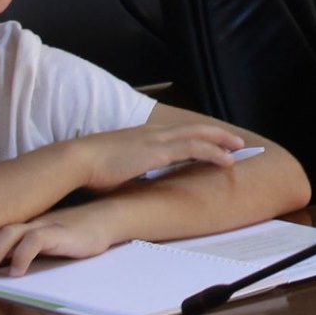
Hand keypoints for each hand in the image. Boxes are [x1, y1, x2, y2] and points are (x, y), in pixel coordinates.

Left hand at [0, 205, 113, 280]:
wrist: (107, 217)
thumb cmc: (73, 234)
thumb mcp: (42, 245)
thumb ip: (19, 253)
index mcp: (18, 227)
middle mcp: (25, 223)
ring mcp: (41, 224)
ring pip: (7, 234)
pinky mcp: (58, 230)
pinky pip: (35, 239)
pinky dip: (23, 255)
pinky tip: (19, 271)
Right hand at [74, 121, 246, 191]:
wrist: (75, 161)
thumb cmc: (89, 170)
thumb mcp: (115, 171)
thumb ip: (130, 174)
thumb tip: (136, 184)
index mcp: (144, 138)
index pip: (179, 134)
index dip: (198, 136)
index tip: (213, 141)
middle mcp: (153, 134)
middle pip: (194, 130)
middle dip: (218, 134)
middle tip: (236, 141)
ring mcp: (157, 140)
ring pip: (199, 136)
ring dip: (222, 141)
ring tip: (239, 148)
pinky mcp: (159, 152)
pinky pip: (195, 149)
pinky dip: (215, 153)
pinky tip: (227, 161)